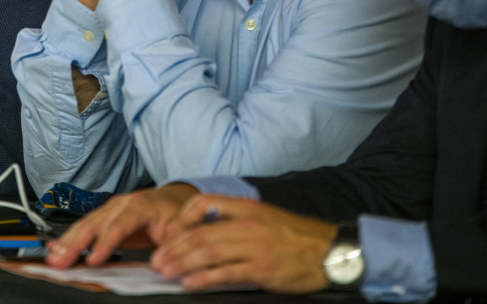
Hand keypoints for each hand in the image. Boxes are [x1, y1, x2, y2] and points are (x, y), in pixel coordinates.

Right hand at [46, 183, 197, 268]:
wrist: (172, 200)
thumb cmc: (175, 214)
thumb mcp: (182, 228)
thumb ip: (173, 245)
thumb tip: (161, 265)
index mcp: (140, 205)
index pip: (120, 224)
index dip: (105, 242)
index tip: (94, 260)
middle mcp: (120, 204)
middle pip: (94, 223)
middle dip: (75, 243)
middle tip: (61, 261)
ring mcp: (109, 210)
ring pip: (84, 225)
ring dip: (67, 243)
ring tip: (53, 258)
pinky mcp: (103, 219)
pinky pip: (83, 229)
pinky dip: (68, 240)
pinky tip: (55, 248)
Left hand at [151, 195, 336, 293]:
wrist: (330, 251)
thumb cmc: (296, 236)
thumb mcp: (265, 216)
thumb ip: (237, 220)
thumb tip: (205, 230)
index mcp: (247, 208)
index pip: (204, 203)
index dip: (182, 217)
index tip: (169, 231)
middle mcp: (248, 225)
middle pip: (200, 233)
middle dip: (173, 246)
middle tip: (156, 258)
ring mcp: (254, 247)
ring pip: (208, 252)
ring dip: (182, 263)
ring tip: (164, 271)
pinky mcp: (262, 270)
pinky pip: (226, 274)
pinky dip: (204, 278)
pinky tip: (190, 283)